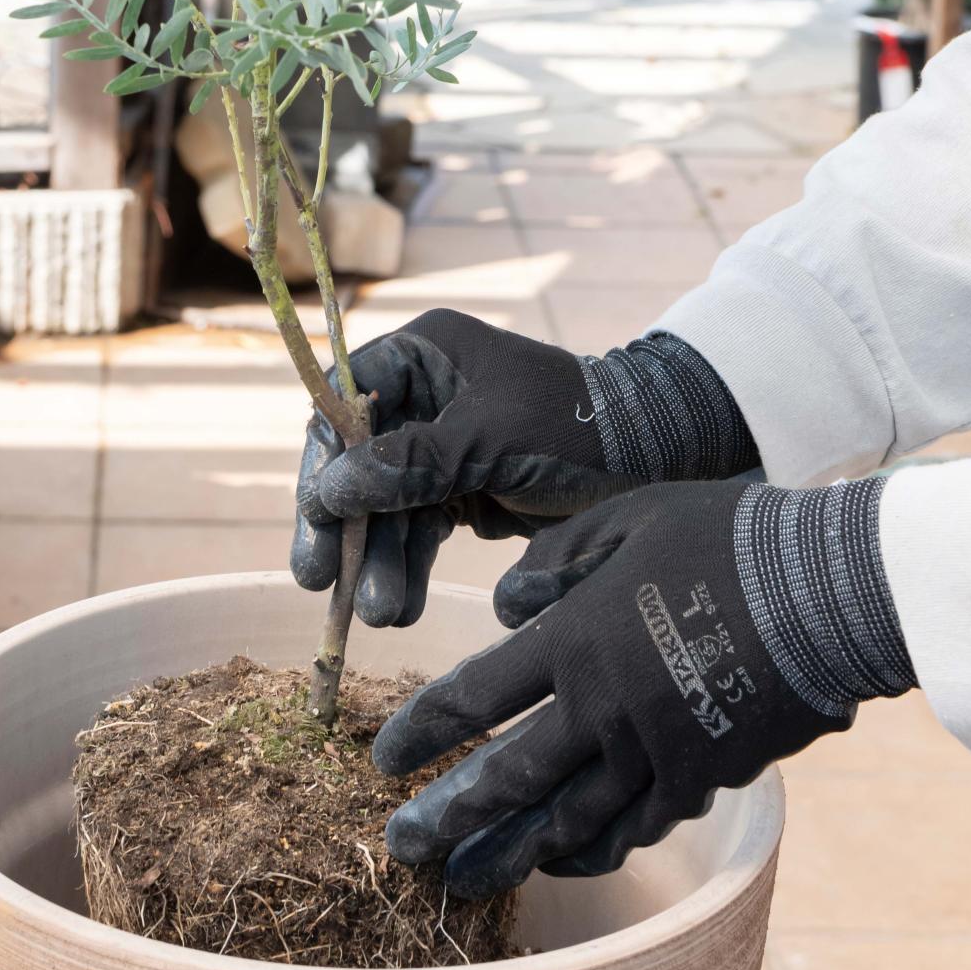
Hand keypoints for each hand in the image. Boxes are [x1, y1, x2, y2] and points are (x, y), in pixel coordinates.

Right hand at [289, 308, 756, 629]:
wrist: (655, 461)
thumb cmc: (575, 429)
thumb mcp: (488, 441)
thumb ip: (409, 465)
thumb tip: (326, 492)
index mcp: (423, 354)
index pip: (341, 403)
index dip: (321, 462)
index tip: (315, 519)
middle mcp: (422, 395)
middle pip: (355, 464)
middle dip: (347, 529)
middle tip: (323, 584)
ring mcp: (439, 445)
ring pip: (386, 507)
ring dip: (380, 561)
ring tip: (383, 615)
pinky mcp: (460, 490)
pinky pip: (418, 531)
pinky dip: (409, 568)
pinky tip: (402, 608)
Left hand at [374, 476, 913, 894]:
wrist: (826, 592)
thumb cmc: (723, 538)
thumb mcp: (624, 518)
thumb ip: (552, 561)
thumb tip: (502, 605)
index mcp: (572, 641)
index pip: (474, 698)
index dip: (424, 733)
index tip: (383, 761)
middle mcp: (601, 710)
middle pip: (509, 778)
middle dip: (448, 817)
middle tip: (401, 848)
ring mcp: (654, 753)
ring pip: (567, 818)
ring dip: (512, 851)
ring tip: (466, 882)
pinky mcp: (703, 777)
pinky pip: (636, 826)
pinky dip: (595, 848)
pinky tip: (565, 863)